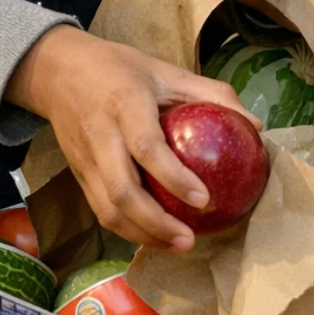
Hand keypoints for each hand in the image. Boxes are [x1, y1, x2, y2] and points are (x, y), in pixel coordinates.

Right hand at [6, 24, 258, 251]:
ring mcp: (85, 159)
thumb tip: (255, 125)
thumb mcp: (165, 70)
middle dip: (156, 223)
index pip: (147, 147)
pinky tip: (154, 237)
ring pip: (107, 209)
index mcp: (125, 103)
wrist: (57, 69)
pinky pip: (100, 210)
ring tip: (178, 246)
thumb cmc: (120, 68)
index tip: (204, 199)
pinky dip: (127, 230)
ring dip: (142, 235)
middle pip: (121, 190)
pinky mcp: (78, 175)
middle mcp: (101, 135)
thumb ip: (210, 93)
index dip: (174, 177)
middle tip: (190, 239)